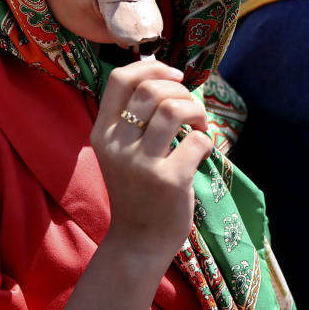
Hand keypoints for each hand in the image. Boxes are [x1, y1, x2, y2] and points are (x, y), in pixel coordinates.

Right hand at [91, 59, 212, 261]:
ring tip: (198, 125)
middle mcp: (116, 145)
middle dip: (180, 90)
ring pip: (173, 109)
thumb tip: (171, 79)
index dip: (151, 66)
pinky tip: (203, 148)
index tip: (174, 76)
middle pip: (151, 90)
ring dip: (195, 110)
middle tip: (190, 107)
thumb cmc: (136, 191)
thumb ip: (135, 119)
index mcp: (102, 133)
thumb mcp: (121, 152)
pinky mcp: (168, 180)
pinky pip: (197, 141)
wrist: (138, 243)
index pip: (119, 79)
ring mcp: (141, 163)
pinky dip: (207, 138)